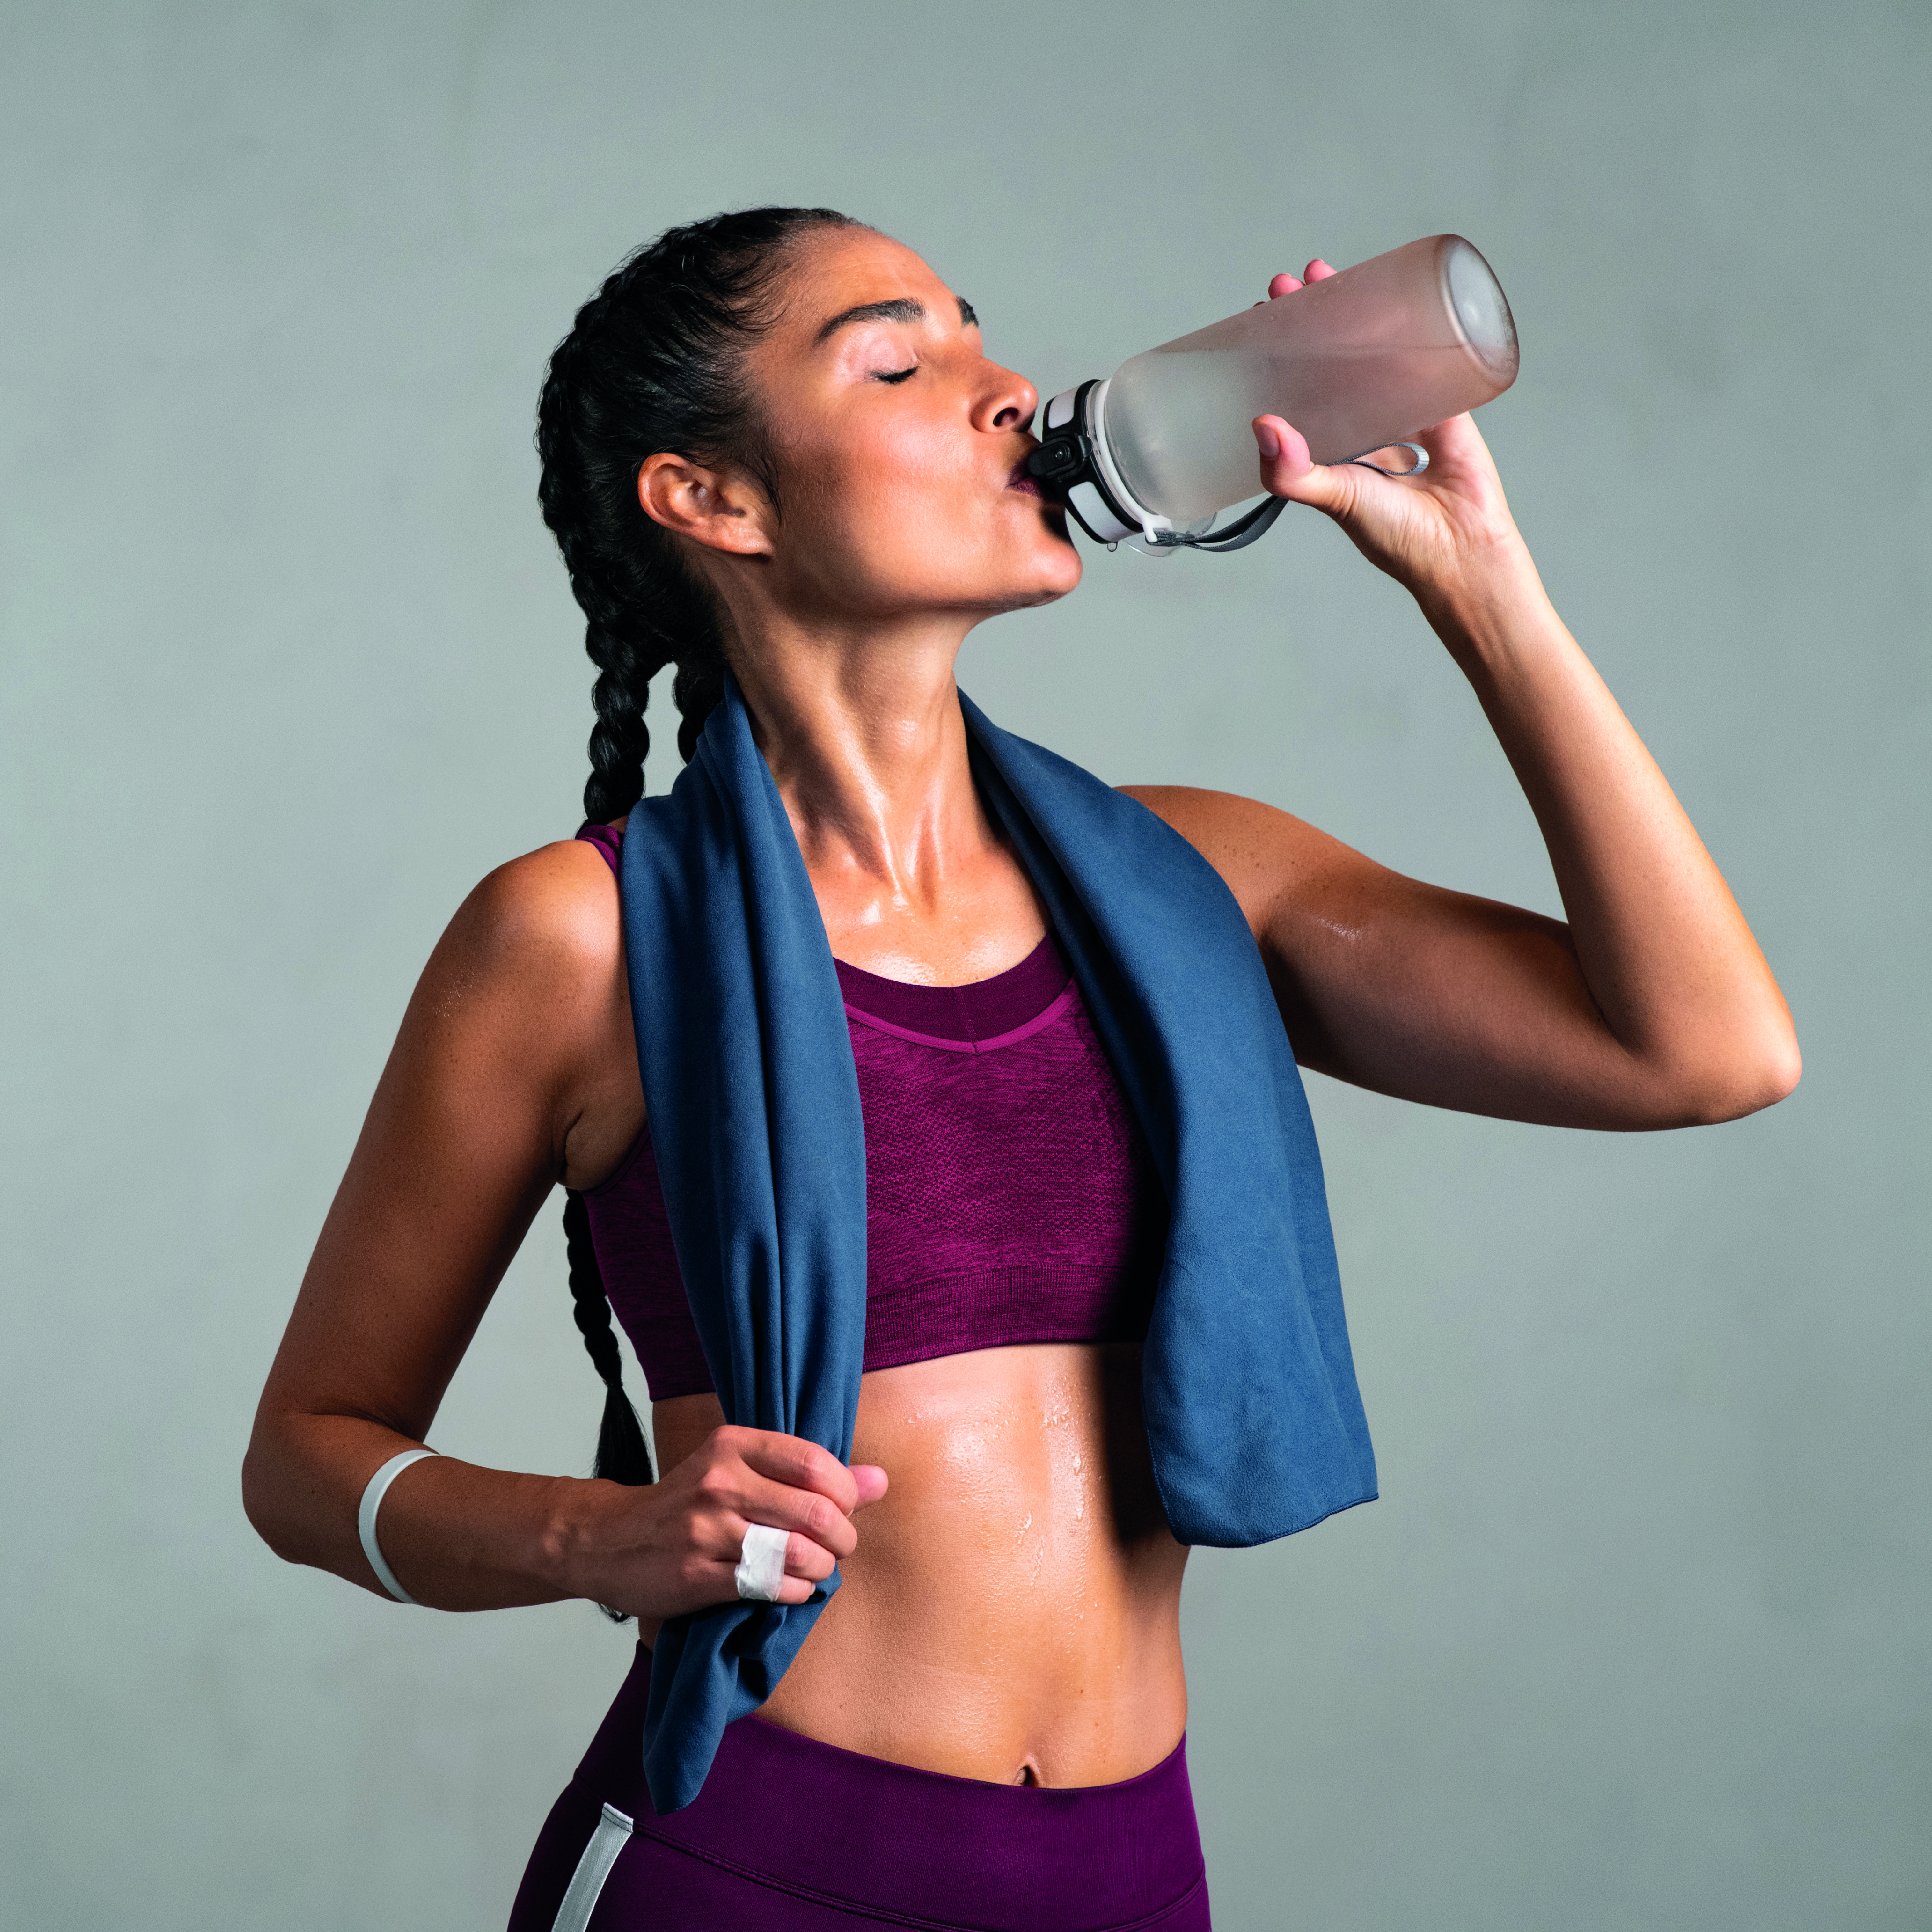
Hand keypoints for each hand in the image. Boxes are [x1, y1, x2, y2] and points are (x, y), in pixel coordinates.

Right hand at [571, 1424, 887, 1619]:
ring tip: (815, 1569)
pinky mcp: (696, 1575)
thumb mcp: (741, 1470)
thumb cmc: (689, 1504)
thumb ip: (810, 1475)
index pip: (816, 1463)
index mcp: (733, 1445)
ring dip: (821, 1569)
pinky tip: (789, 1588)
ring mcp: (706, 1530)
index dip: (846, 1493)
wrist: (609, 1540)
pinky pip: (769, 1587)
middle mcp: (719, 1482)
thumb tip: (881, 1480)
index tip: (845, 1509)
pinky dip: (794, 1592)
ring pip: (797, 1552)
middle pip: (815, 1511)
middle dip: (843, 1537)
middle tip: (838, 1546)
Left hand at [1251, 261, 1529, 601]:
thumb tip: (1262, 425)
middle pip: (1330, 359)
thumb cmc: (1397, 536)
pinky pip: (1426, 356)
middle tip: (1290, 284)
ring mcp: (1403, 410)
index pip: (1294, 388)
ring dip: (1355, 310)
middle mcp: (1361, 425)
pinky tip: (1397, 292)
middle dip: (1311, 319)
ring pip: (1373, 350)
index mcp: (1329, 447)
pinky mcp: (1445, 403)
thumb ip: (1295, 473)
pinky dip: (1413, 326)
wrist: (1462, 550)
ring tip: (1326, 274)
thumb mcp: (1336, 498)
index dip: (1277, 354)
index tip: (1261, 318)